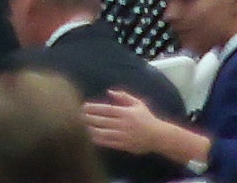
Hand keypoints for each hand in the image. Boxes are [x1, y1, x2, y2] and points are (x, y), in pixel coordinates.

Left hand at [88, 101, 206, 164]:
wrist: (159, 137)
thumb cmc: (146, 118)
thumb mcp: (138, 104)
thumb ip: (123, 96)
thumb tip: (109, 91)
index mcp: (126, 113)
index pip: (106, 110)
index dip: (93, 108)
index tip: (82, 106)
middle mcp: (124, 124)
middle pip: (102, 121)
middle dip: (88, 118)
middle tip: (77, 116)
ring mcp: (124, 136)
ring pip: (103, 133)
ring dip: (91, 129)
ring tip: (81, 126)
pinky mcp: (124, 145)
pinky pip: (108, 143)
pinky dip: (98, 140)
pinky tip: (90, 136)